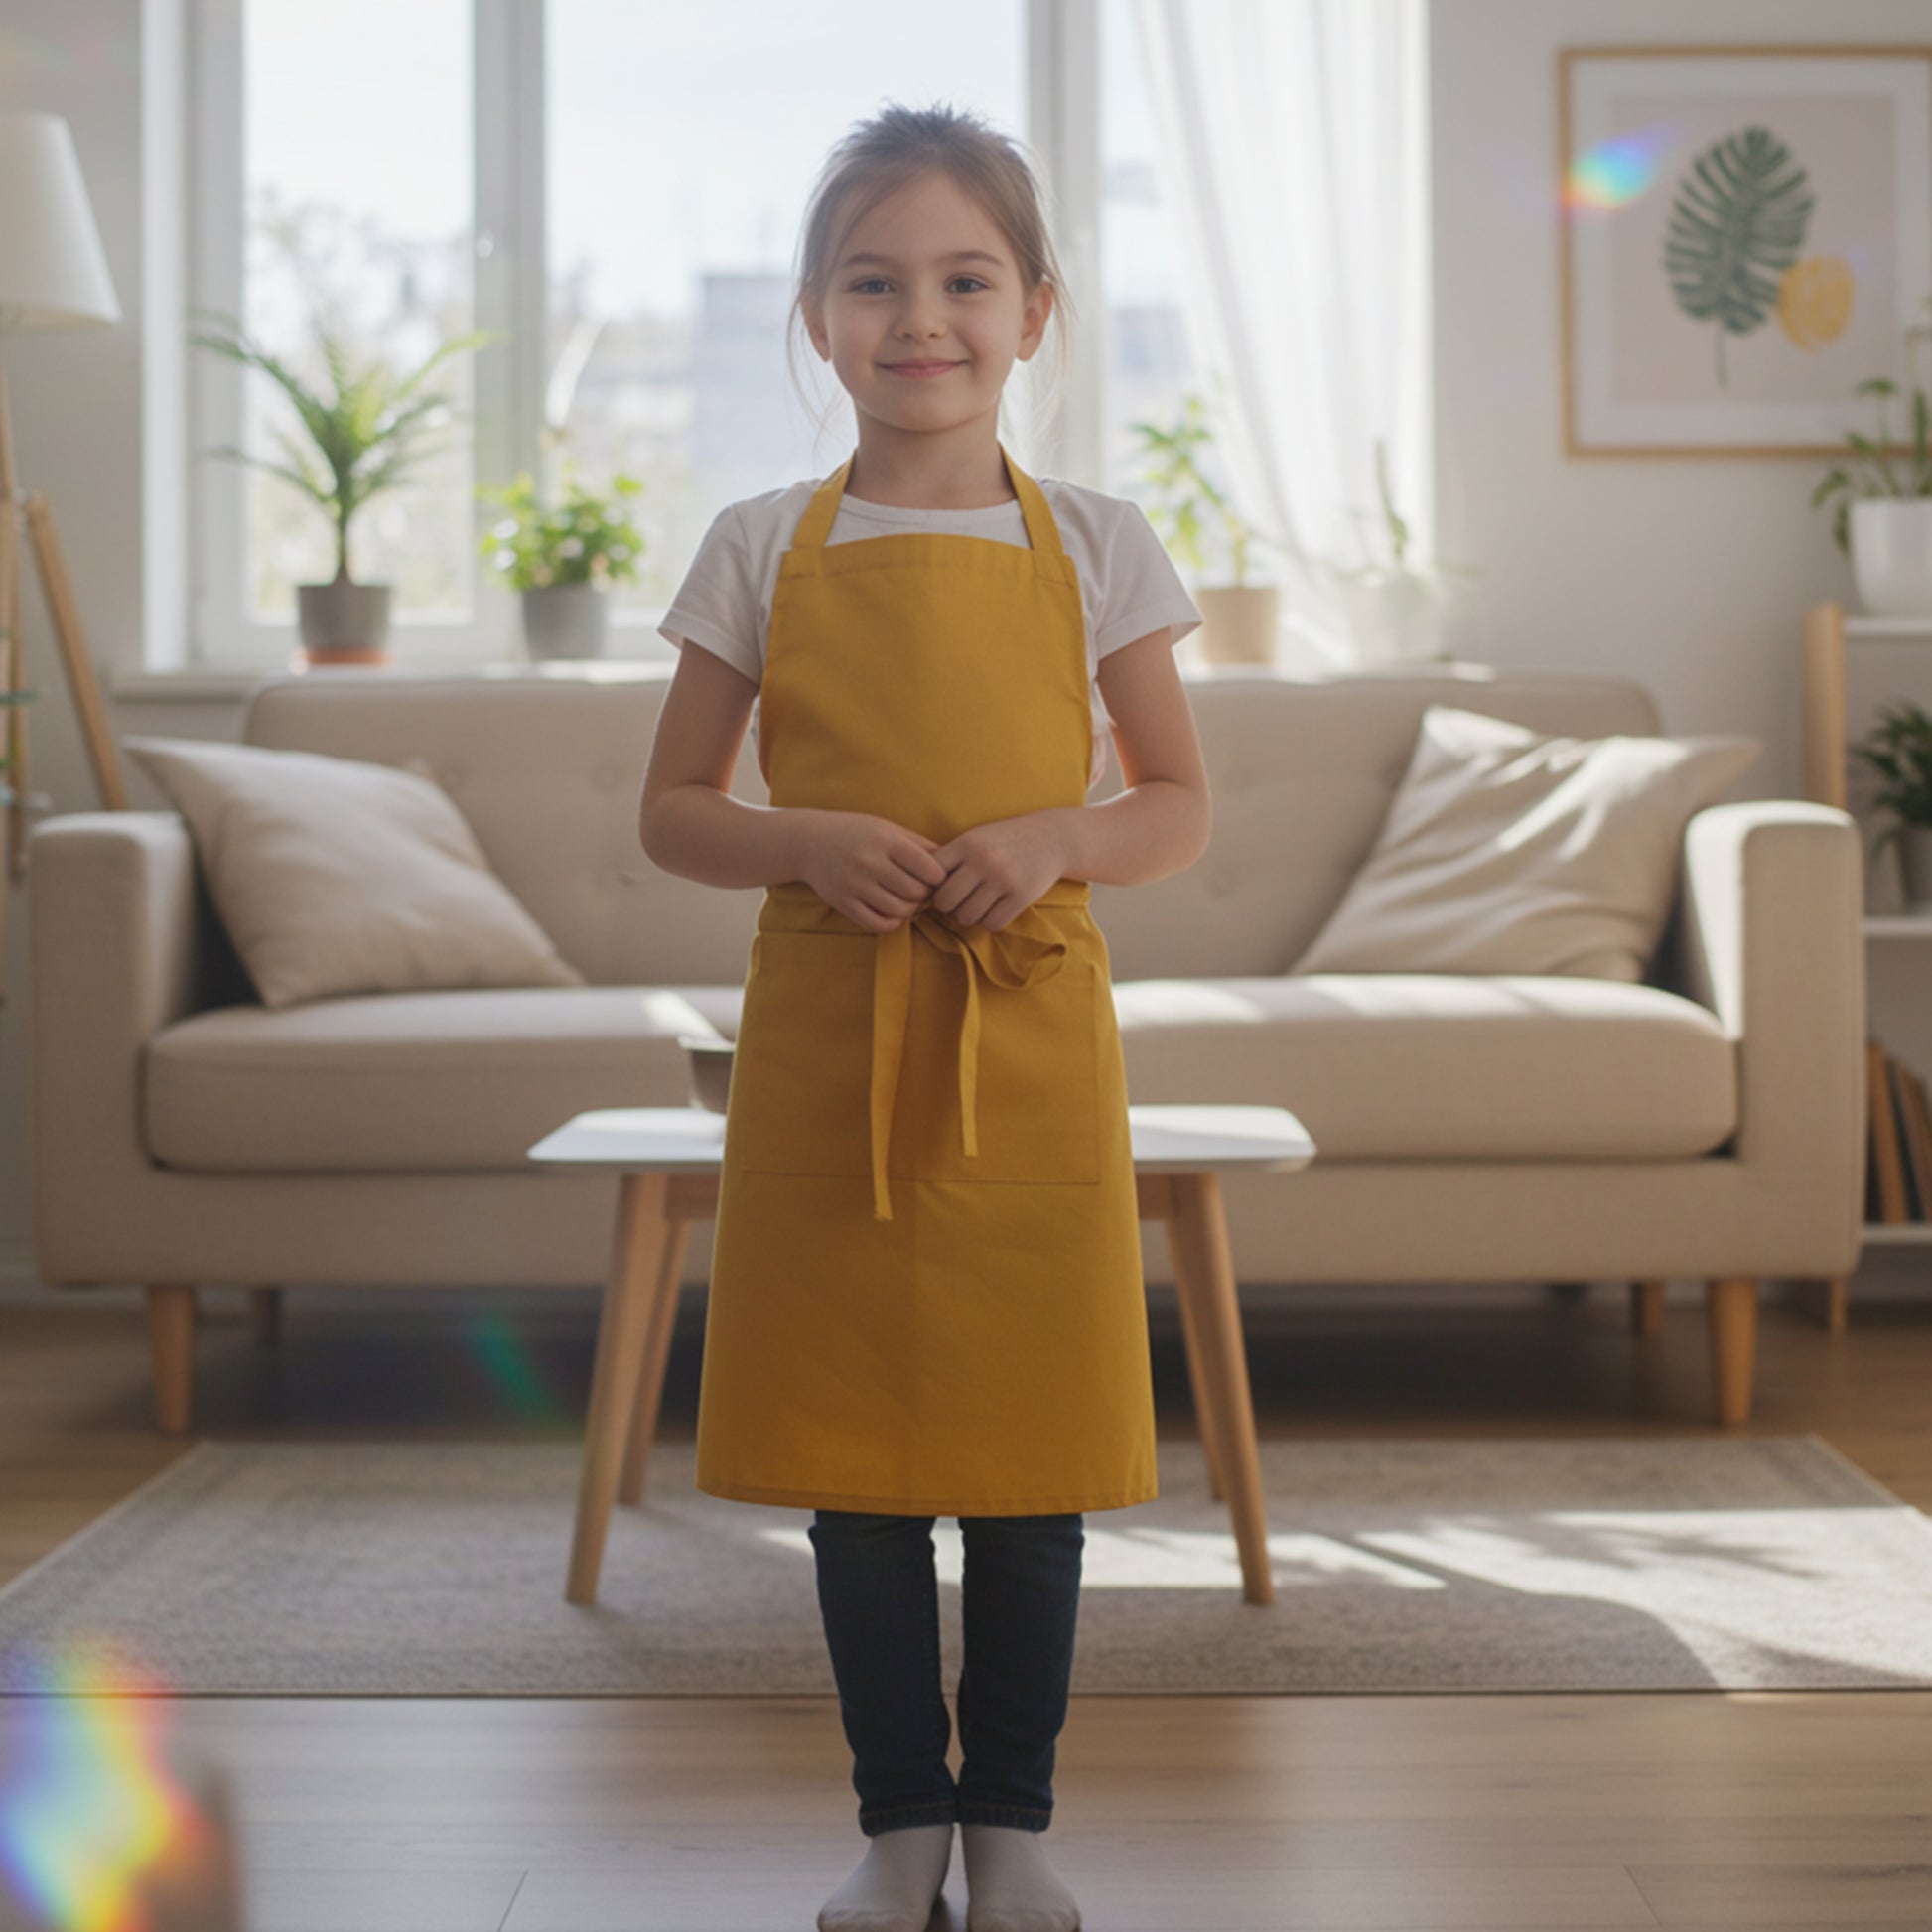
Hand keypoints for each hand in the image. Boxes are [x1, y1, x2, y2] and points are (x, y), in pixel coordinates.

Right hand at [800, 811, 950, 932]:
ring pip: (900, 911)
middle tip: (924, 892)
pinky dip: (892, 922)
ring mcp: (854, 885)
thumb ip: (922, 846)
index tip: (935, 877)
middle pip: (917, 893)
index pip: (931, 870)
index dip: (940, 878)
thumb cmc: (858, 833)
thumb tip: (955, 866)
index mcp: (886, 841)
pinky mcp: (843, 903)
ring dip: (911, 911)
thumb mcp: (890, 829)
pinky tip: (892, 911)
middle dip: (926, 896)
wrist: (810, 842)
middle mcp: (869, 862)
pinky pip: (878, 924)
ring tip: (909, 901)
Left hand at [926, 814, 1072, 930]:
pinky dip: (990, 921)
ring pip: (967, 916)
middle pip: (945, 902)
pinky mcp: (1021, 896)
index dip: (931, 887)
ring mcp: (1003, 879)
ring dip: (969, 916)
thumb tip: (919, 893)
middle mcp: (983, 860)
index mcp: (966, 843)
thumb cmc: (1003, 841)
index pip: (931, 876)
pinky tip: (995, 908)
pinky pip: (991, 924)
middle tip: (959, 901)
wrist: (1051, 838)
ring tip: (978, 904)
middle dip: (948, 907)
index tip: (941, 888)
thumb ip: (949, 860)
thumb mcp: (975, 838)